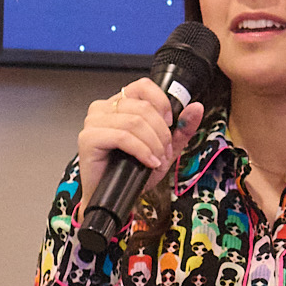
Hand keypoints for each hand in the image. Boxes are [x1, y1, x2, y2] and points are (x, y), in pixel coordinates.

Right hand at [76, 76, 203, 193]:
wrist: (115, 199)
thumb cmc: (132, 173)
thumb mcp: (164, 149)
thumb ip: (182, 128)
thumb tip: (196, 107)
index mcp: (119, 104)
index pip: (143, 86)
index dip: (162, 103)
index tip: (169, 124)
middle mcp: (104, 108)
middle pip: (143, 107)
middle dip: (161, 133)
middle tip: (164, 152)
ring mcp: (94, 122)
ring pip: (134, 122)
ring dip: (153, 144)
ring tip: (156, 160)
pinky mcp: (88, 138)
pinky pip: (122, 137)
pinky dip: (141, 151)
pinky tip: (148, 162)